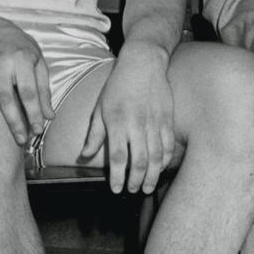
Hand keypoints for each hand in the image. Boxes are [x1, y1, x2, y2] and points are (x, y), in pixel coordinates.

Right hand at [0, 18, 52, 145]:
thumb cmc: (21, 50)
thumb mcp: (38, 64)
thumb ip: (43, 90)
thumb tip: (49, 116)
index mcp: (22, 59)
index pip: (29, 91)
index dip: (33, 112)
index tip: (37, 130)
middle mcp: (1, 60)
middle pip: (5, 95)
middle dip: (13, 120)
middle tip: (20, 139)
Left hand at [79, 41, 176, 193]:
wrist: (143, 63)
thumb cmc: (118, 85)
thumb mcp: (100, 107)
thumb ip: (94, 134)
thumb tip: (84, 155)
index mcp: (117, 121)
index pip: (119, 156)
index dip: (118, 176)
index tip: (116, 189)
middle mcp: (137, 123)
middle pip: (140, 160)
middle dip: (136, 180)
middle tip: (132, 190)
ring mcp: (154, 121)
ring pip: (156, 155)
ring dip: (152, 175)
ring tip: (146, 187)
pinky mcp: (167, 118)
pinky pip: (168, 144)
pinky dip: (166, 160)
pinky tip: (161, 168)